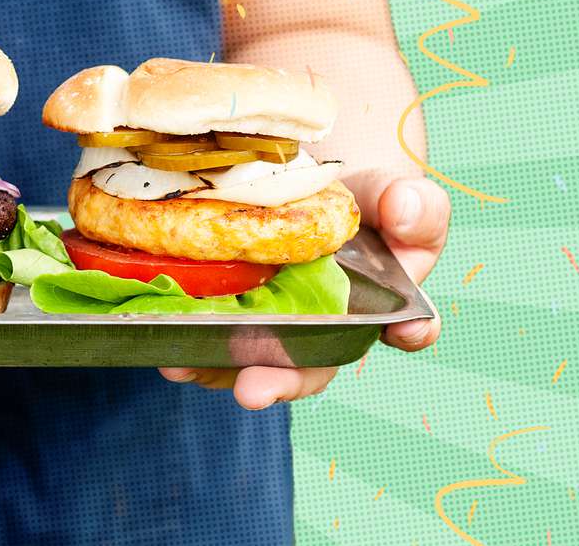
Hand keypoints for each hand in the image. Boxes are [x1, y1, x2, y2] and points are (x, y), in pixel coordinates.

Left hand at [159, 172, 449, 408]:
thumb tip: (406, 213)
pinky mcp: (231, 314)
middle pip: (312, 365)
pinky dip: (186, 340)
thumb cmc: (361, 201)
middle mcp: (328, 329)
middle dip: (281, 380)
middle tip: (254, 390)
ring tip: (185, 367)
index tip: (408, 330)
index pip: (408, 326)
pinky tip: (165, 347)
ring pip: (253, 360)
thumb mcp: (393, 193)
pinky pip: (211, 336)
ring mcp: (277, 327)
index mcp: (383, 304)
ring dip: (219, 370)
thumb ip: (414, 204)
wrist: (309, 188)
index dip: (410, 330)